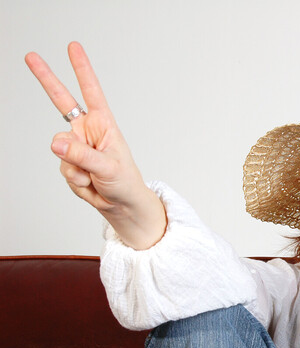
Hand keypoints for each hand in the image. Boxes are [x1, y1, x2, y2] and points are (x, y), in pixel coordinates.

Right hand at [25, 42, 165, 248]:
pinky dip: (75, 179)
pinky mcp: (68, 162)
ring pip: (60, 149)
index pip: (91, 92)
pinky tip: (89, 182)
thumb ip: (81, 155)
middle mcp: (87, 131)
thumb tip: (55, 143)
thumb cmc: (124, 181)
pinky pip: (62, 167)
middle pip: (62, 101)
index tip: (74, 47)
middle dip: (46, 78)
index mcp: (104, 124)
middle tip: (30, 56)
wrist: (121, 203)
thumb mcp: (107, 167)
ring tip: (95, 176)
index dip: (82, 69)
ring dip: (76, 167)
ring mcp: (75, 146)